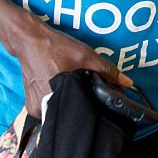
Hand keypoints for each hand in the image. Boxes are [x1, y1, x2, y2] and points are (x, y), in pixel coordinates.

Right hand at [15, 15, 132, 118]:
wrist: (29, 41)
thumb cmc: (55, 48)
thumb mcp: (85, 55)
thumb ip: (107, 70)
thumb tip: (127, 83)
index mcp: (55, 98)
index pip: (77, 117)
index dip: (89, 113)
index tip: (96, 108)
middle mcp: (41, 108)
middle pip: (68, 115)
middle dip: (79, 107)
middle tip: (84, 94)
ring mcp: (34, 109)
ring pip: (58, 112)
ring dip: (67, 103)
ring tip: (71, 90)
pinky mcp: (30, 105)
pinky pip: (48, 109)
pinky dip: (57, 101)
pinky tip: (61, 90)